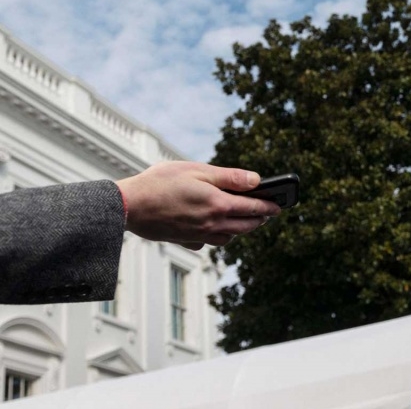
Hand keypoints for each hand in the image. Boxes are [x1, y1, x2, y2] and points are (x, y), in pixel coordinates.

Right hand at [116, 161, 280, 248]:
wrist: (128, 205)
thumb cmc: (160, 182)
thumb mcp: (197, 170)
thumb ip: (229, 177)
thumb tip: (257, 180)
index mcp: (218, 204)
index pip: (253, 208)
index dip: (269, 207)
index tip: (279, 206)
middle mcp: (212, 224)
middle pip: (245, 226)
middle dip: (259, 220)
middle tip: (267, 214)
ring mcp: (199, 235)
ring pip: (229, 237)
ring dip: (241, 230)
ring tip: (245, 220)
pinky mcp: (186, 241)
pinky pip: (210, 243)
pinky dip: (218, 237)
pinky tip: (215, 229)